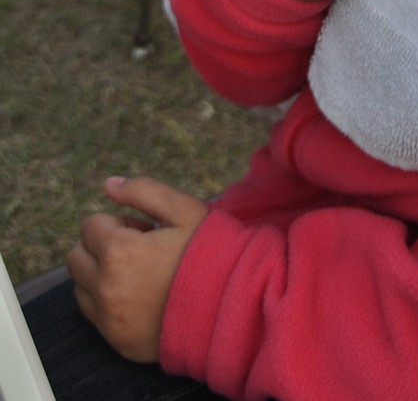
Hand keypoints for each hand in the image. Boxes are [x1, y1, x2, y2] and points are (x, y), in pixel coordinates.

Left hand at [67, 176, 208, 362]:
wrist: (231, 305)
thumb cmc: (208, 252)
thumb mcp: (184, 210)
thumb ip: (143, 190)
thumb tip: (108, 185)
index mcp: (119, 251)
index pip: (90, 226)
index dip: (119, 222)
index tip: (144, 231)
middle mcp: (106, 287)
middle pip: (76, 257)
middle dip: (100, 247)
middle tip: (138, 249)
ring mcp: (110, 319)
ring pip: (80, 287)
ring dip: (99, 275)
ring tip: (139, 274)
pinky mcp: (117, 341)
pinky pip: (94, 316)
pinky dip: (107, 302)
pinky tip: (140, 296)